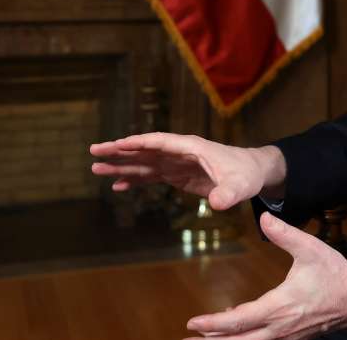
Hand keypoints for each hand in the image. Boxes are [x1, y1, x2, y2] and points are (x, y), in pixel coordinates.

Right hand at [89, 132, 285, 210]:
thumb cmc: (247, 174)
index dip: (138, 143)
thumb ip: (228, 193)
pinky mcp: (177, 175)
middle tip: (94, 152)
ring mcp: (176, 163)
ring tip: (97, 169)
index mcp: (191, 147)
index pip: (159, 141)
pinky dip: (134, 180)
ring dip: (121, 165)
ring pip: (143, 163)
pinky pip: (151, 176)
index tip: (117, 144)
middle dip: (119, 151)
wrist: (252, 174)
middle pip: (144, 149)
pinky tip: (118, 186)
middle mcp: (179, 152)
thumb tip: (218, 204)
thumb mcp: (240, 185)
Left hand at [184, 212, 346, 339]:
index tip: (192, 323)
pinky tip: (233, 333)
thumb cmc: (335, 274)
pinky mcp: (291, 337)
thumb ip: (285, 233)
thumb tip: (263, 217)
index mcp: (280, 307)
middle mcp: (279, 328)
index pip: (239, 321)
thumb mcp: (311, 248)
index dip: (213, 324)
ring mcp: (285, 336)